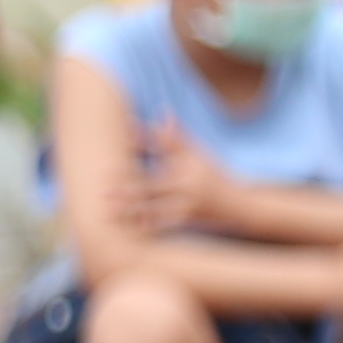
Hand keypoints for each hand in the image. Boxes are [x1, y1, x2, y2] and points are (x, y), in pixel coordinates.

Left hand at [113, 124, 234, 237]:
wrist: (239, 204)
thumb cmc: (213, 174)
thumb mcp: (198, 153)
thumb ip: (175, 137)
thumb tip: (162, 111)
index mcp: (186, 165)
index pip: (156, 156)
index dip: (135, 155)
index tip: (115, 156)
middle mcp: (186, 185)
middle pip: (151, 187)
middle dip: (126, 191)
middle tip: (103, 191)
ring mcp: (187, 205)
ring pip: (153, 209)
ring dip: (129, 211)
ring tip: (107, 212)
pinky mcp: (188, 221)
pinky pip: (163, 225)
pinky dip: (146, 226)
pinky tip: (128, 231)